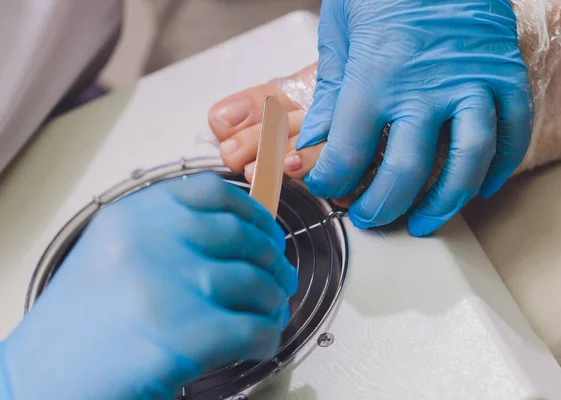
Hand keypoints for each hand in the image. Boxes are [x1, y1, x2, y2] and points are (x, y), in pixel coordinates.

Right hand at [0, 173, 296, 399]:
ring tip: (271, 312)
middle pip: (243, 237)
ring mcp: (169, 286)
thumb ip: (167, 236)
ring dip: (273, 301)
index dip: (252, 211)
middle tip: (280, 276)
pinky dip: (267, 337)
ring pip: (256, 283)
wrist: (40, 381)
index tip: (267, 228)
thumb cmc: (80, 325)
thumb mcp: (113, 255)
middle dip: (273, 260)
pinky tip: (259, 343)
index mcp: (133, 217)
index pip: (212, 193)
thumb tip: (241, 236)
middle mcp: (152, 242)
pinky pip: (254, 329)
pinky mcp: (184, 335)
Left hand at [298, 0, 533, 235]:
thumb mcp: (341, 30)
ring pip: (466, 164)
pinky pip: (512, 136)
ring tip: (424, 223)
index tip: (327, 189)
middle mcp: (425, 87)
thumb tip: (317, 138)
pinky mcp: (507, 77)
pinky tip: (477, 189)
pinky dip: (497, 170)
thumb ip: (329, 90)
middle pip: (404, 172)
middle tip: (369, 217)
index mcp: (375, 75)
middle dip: (381, 206)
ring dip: (443, 204)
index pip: (346, 154)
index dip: (331, 183)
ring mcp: (473, 84)